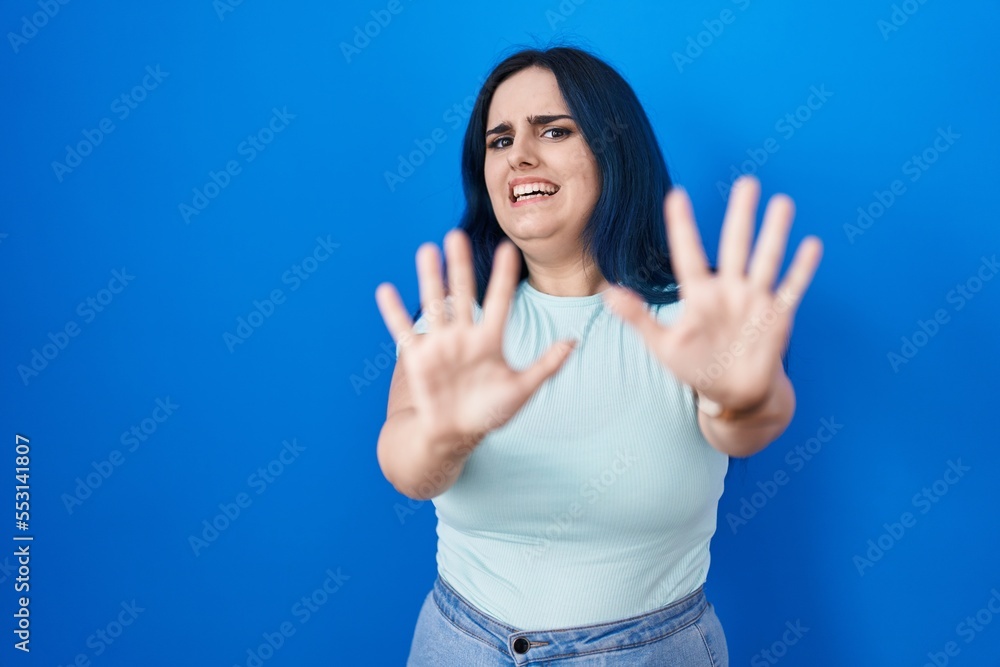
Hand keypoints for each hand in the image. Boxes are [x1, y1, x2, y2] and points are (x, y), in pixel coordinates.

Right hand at [375, 229, 576, 453]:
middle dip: (460, 266)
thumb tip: (573, 341)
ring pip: (434, 304)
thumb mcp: (522, 390)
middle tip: (456, 235)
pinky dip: (394, 312)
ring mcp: (440, 344)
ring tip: (427, 251)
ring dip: (430, 279)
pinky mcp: (418, 358)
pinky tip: (386, 290)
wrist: (454, 434)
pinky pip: (403, 331)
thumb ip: (546, 365)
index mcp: (490, 339)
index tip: (508, 249)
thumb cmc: (489, 412)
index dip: (503, 277)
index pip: (499, 301)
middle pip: (462, 294)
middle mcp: (464, 335)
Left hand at [603, 176, 822, 411]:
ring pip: (766, 260)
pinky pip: (791, 290)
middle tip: (747, 182)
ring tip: (781, 203)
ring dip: (774, 234)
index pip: (688, 253)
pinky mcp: (776, 317)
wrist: (732, 394)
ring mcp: (754, 300)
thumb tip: (608, 295)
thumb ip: (638, 318)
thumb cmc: (695, 366)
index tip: (676, 195)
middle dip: (741, 215)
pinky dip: (801, 270)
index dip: (682, 226)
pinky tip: (811, 245)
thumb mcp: (662, 345)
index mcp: (698, 294)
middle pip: (735, 245)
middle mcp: (728, 290)